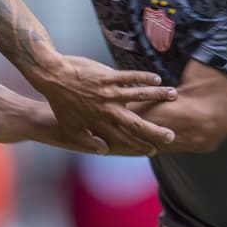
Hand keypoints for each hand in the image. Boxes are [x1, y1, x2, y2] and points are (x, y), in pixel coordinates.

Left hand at [32, 55, 177, 155]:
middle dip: (155, 131)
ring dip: (158, 97)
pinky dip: (144, 78)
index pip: (124, 138)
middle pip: (136, 123)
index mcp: (99, 123)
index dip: (139, 145)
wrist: (52, 77)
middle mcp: (108, 110)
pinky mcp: (108, 76)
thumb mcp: (70, 126)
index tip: (153, 150)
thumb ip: (87, 140)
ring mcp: (109, 92)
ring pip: (139, 96)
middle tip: (171, 136)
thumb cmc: (60, 101)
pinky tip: (157, 79)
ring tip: (174, 96)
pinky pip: (130, 77)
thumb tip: (104, 150)